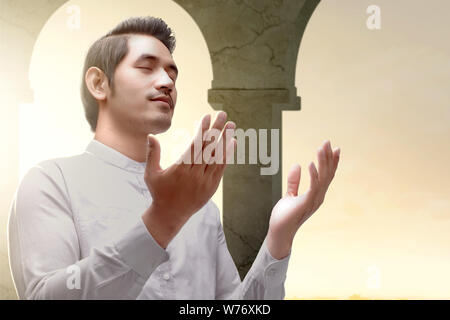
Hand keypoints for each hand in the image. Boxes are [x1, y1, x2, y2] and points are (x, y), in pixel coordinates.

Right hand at [142, 112, 235, 247]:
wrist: (170, 216)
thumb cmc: (159, 192)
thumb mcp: (151, 174)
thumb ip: (153, 154)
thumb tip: (151, 135)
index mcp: (180, 169)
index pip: (194, 145)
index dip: (201, 130)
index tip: (206, 116)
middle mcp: (194, 174)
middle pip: (208, 147)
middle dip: (216, 129)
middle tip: (223, 114)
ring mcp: (205, 181)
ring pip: (218, 157)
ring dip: (225, 139)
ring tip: (232, 125)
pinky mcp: (211, 187)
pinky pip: (221, 168)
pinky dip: (227, 155)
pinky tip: (232, 142)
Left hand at [266, 140, 340, 258]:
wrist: (279, 233)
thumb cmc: (284, 216)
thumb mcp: (289, 194)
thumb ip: (294, 181)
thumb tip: (297, 165)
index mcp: (316, 194)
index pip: (327, 175)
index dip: (331, 161)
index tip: (334, 147)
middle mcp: (319, 197)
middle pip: (328, 174)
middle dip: (328, 157)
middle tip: (328, 141)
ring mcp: (314, 201)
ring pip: (322, 178)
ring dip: (322, 162)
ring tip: (321, 148)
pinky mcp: (306, 203)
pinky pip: (313, 187)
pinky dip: (313, 175)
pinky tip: (310, 163)